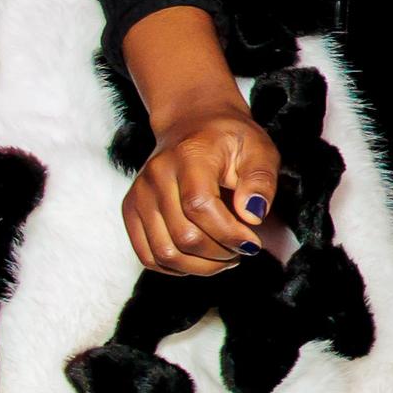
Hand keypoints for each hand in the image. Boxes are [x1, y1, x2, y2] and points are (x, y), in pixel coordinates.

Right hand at [125, 105, 276, 274]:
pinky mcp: (131, 210)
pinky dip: (176, 267)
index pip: (200, 207)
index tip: (253, 243)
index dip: (229, 234)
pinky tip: (200, 259)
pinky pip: (148, 255)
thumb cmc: (230, 140)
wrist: (193, 124)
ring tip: (224, 257)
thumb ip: (261, 180)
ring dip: (200, 266)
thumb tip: (253, 215)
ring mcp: (139, 194)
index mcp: (189, 156)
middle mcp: (156, 175)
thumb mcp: (259, 149)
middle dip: (220, 253)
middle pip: (183, 235)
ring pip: (164, 252)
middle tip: (242, 250)